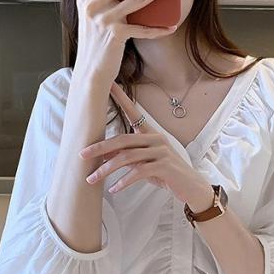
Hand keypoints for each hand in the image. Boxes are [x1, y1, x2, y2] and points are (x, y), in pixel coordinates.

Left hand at [78, 80, 213, 207]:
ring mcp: (161, 152)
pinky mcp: (164, 167)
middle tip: (81, 154)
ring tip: (92, 179)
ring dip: (107, 170)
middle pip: (122, 139)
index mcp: (151, 134)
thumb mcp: (145, 162)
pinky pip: (138, 172)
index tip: (108, 85)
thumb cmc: (167, 174)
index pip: (134, 112)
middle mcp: (156, 139)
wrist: (192, 187)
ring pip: (127, 158)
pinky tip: (113, 189)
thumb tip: (104, 155)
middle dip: (100, 147)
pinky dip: (123, 181)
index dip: (121, 98)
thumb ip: (128, 156)